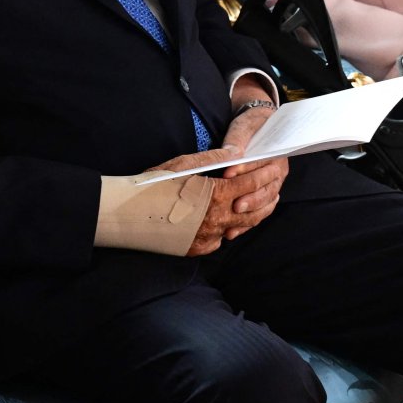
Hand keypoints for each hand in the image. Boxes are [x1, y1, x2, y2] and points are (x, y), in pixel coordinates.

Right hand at [151, 149, 287, 255]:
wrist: (126, 213)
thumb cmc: (153, 184)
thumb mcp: (184, 165)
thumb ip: (214, 159)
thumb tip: (237, 153)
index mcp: (214, 197)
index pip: (249, 185)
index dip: (263, 174)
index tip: (273, 166)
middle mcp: (214, 221)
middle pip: (252, 210)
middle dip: (266, 197)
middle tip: (276, 187)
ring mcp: (206, 238)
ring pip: (239, 228)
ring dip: (254, 215)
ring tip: (263, 204)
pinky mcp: (196, 249)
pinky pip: (220, 240)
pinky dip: (230, 229)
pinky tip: (234, 221)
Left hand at [219, 80, 288, 238]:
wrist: (258, 130)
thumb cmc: (250, 126)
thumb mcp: (244, 126)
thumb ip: (238, 139)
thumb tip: (233, 153)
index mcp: (276, 154)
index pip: (260, 163)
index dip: (244, 169)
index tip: (227, 173)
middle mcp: (278, 173)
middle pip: (265, 188)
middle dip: (250, 198)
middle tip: (234, 205)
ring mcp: (272, 187)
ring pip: (264, 204)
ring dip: (250, 215)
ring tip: (233, 223)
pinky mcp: (264, 198)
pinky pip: (259, 214)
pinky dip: (247, 224)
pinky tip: (232, 231)